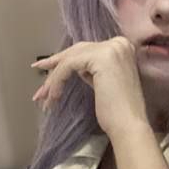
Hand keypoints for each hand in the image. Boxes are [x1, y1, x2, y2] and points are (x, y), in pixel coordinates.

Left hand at [31, 36, 149, 138]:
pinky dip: (57, 81)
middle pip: (77, 50)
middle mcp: (119, 43)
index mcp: (123, 47)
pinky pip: (69, 65)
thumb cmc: (118, 111)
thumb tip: (73, 66)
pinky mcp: (101, 58)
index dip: (66, 59)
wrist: (129, 125)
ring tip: (43, 95)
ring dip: (53, 78)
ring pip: (70, 58)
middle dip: (56, 65)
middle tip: (39, 75)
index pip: (87, 49)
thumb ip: (93, 69)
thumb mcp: (104, 82)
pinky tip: (54, 96)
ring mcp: (111, 49)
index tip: (47, 68)